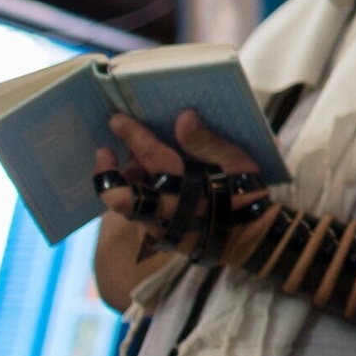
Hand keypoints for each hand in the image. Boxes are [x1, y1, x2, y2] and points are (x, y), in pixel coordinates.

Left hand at [94, 110, 269, 260]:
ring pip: (130, 205)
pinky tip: (143, 179)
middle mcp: (168, 213)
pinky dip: (137, 193)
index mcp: (189, 188)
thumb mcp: (236, 162)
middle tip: (104, 152)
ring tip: (131, 162)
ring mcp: (161, 228)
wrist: (251, 236)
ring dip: (125, 182)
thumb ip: (207, 142)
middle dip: (108, 174)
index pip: (154, 159)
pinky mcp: (159, 238)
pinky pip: (138, 213)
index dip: (134, 138)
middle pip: (126, 197)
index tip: (117, 120)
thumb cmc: (244, 191)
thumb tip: (183, 117)